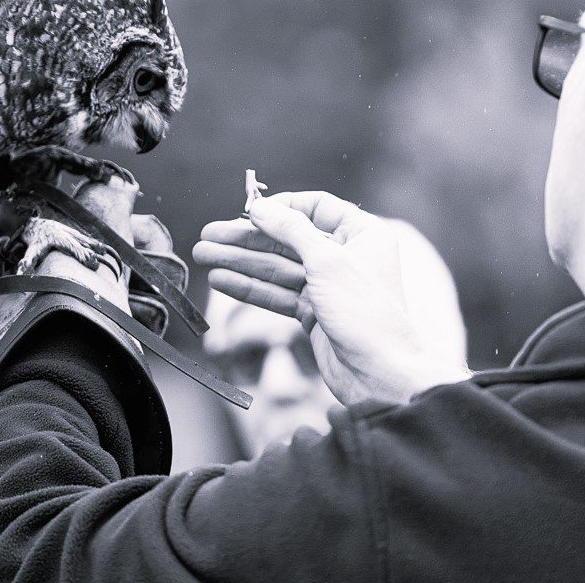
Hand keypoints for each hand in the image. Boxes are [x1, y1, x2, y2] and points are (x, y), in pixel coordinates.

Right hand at [194, 191, 469, 406]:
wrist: (381, 376)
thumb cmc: (367, 315)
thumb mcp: (328, 261)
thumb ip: (291, 230)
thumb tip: (261, 207)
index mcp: (361, 234)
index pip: (316, 207)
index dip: (280, 207)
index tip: (248, 212)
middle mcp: (345, 256)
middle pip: (287, 238)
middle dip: (246, 238)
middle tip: (209, 234)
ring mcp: (327, 286)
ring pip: (276, 267)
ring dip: (239, 261)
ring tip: (203, 255)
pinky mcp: (313, 313)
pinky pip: (276, 293)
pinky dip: (249, 287)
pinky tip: (221, 280)